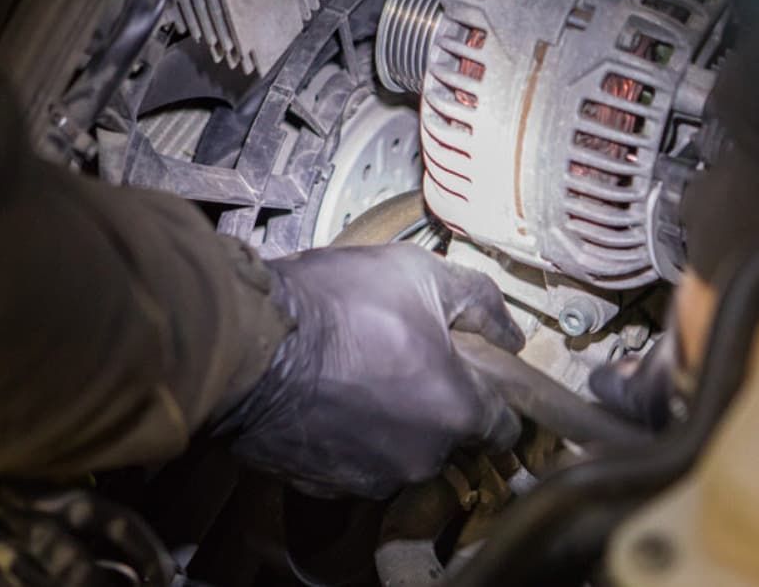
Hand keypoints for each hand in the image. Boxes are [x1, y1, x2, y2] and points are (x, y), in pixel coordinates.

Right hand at [220, 244, 524, 498]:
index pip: (504, 427)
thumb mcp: (419, 273)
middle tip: (408, 358)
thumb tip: (510, 333)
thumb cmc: (334, 305)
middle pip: (450, 439)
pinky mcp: (325, 485)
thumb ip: (480, 303)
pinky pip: (355, 462)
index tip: (473, 373)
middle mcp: (422, 458)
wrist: (248, 340)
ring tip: (361, 372)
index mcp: (457, 411)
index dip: (492, 394)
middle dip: (438, 404)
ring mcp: (371, 478)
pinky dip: (350, 436)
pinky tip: (331, 396)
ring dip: (393, 422)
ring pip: (402, 452)